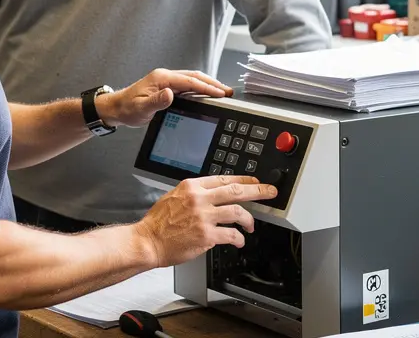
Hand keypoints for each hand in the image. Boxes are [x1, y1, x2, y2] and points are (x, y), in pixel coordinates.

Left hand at [96, 69, 232, 127]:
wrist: (116, 108)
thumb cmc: (127, 108)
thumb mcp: (141, 108)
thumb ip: (156, 101)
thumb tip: (170, 94)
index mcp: (161, 78)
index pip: (189, 81)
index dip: (206, 87)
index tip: (220, 92)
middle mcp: (165, 76)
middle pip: (194, 76)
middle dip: (212, 83)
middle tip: (227, 91)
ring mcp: (166, 81)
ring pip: (192, 80)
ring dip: (207, 85)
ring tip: (221, 92)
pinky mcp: (166, 87)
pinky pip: (187, 85)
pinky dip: (199, 88)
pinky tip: (205, 95)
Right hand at [132, 175, 277, 267]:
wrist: (148, 241)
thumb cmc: (158, 223)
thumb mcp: (174, 197)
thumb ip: (194, 194)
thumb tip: (212, 194)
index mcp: (192, 187)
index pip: (224, 179)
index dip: (244, 180)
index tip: (255, 183)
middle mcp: (199, 199)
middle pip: (236, 190)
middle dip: (258, 191)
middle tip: (270, 192)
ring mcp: (204, 217)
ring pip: (237, 212)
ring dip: (249, 219)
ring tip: (251, 225)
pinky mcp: (206, 235)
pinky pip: (231, 235)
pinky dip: (239, 239)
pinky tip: (239, 241)